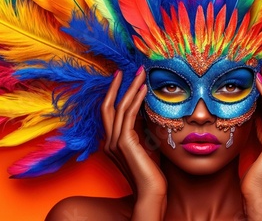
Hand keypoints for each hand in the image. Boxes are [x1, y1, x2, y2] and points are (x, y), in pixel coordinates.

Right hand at [101, 68, 166, 198]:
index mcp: (113, 142)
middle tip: (130, 69)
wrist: (152, 191)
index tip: (126, 78)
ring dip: (130, 88)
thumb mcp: (146, 144)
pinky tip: (144, 89)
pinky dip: (135, 100)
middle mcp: (109, 141)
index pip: (111, 112)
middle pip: (109, 106)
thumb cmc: (152, 171)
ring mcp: (114, 142)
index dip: (117, 93)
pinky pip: (128, 116)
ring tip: (141, 73)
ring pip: (119, 107)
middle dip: (119, 85)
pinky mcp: (124, 143)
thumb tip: (146, 110)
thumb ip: (142, 129)